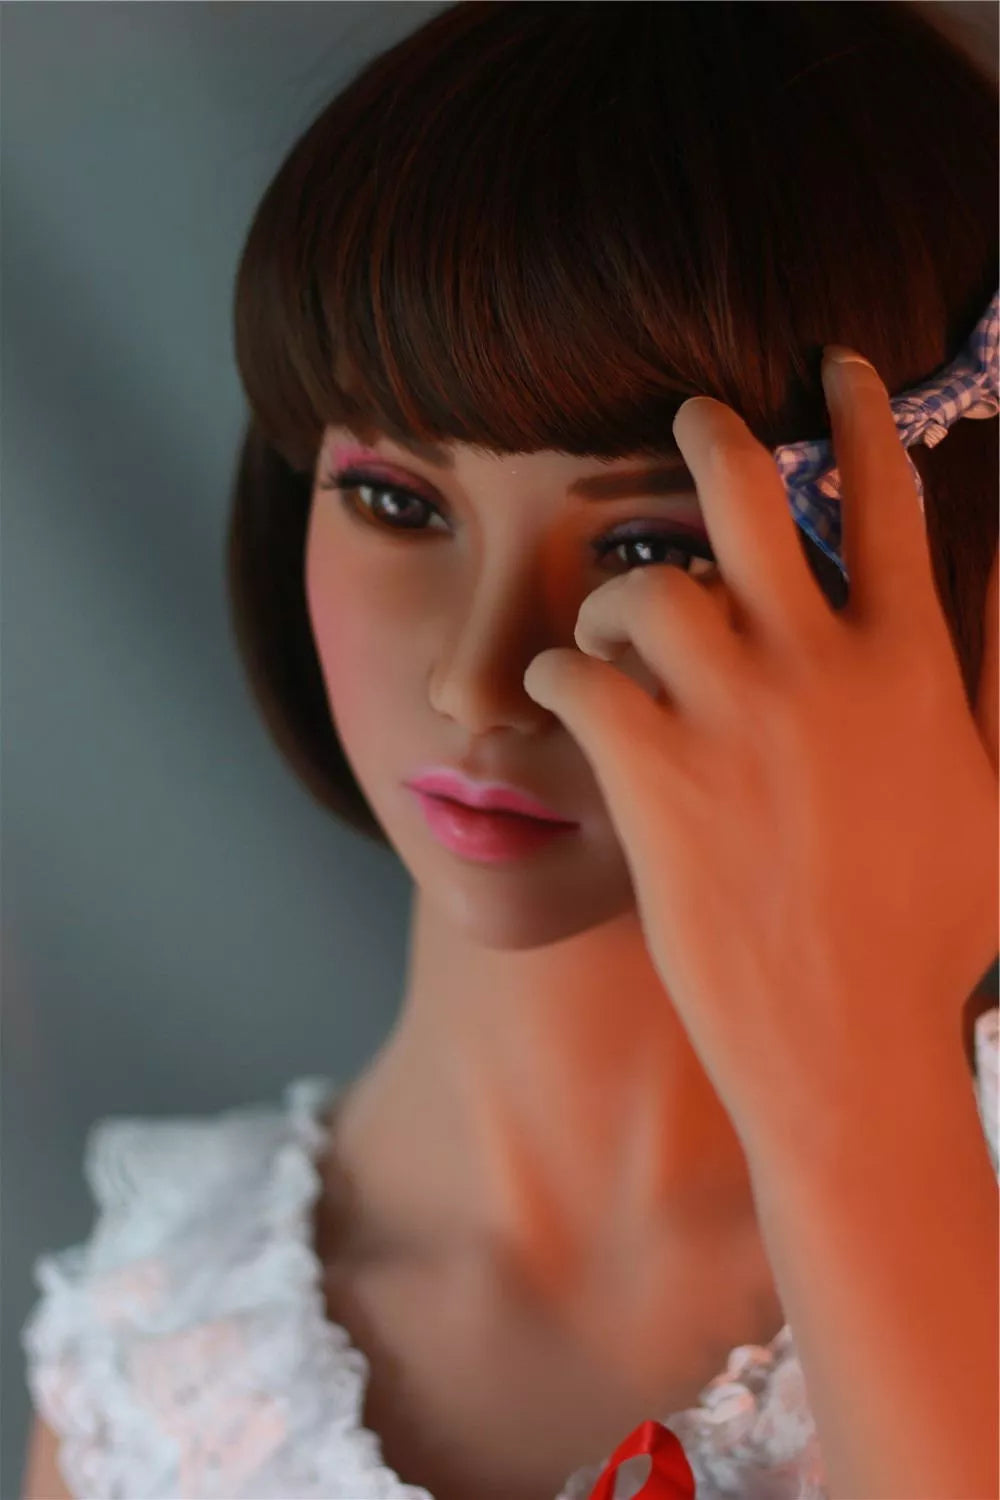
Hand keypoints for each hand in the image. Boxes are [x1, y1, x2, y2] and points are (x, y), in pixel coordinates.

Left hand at [523, 349, 998, 1162]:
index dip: (859, 416)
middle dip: (708, 434)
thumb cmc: (930, 941)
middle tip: (683, 413)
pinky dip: (554, 679)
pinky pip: (575, 677)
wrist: (851, 1050)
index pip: (886, 503)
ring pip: (642, 586)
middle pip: (744, 496)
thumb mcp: (991, 797)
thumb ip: (992, 685)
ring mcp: (732, 718)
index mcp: (908, 666)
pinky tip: (557, 701)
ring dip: (613, 600)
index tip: (835, 365)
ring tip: (604, 638)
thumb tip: (994, 593)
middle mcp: (820, 667)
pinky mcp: (652, 776)